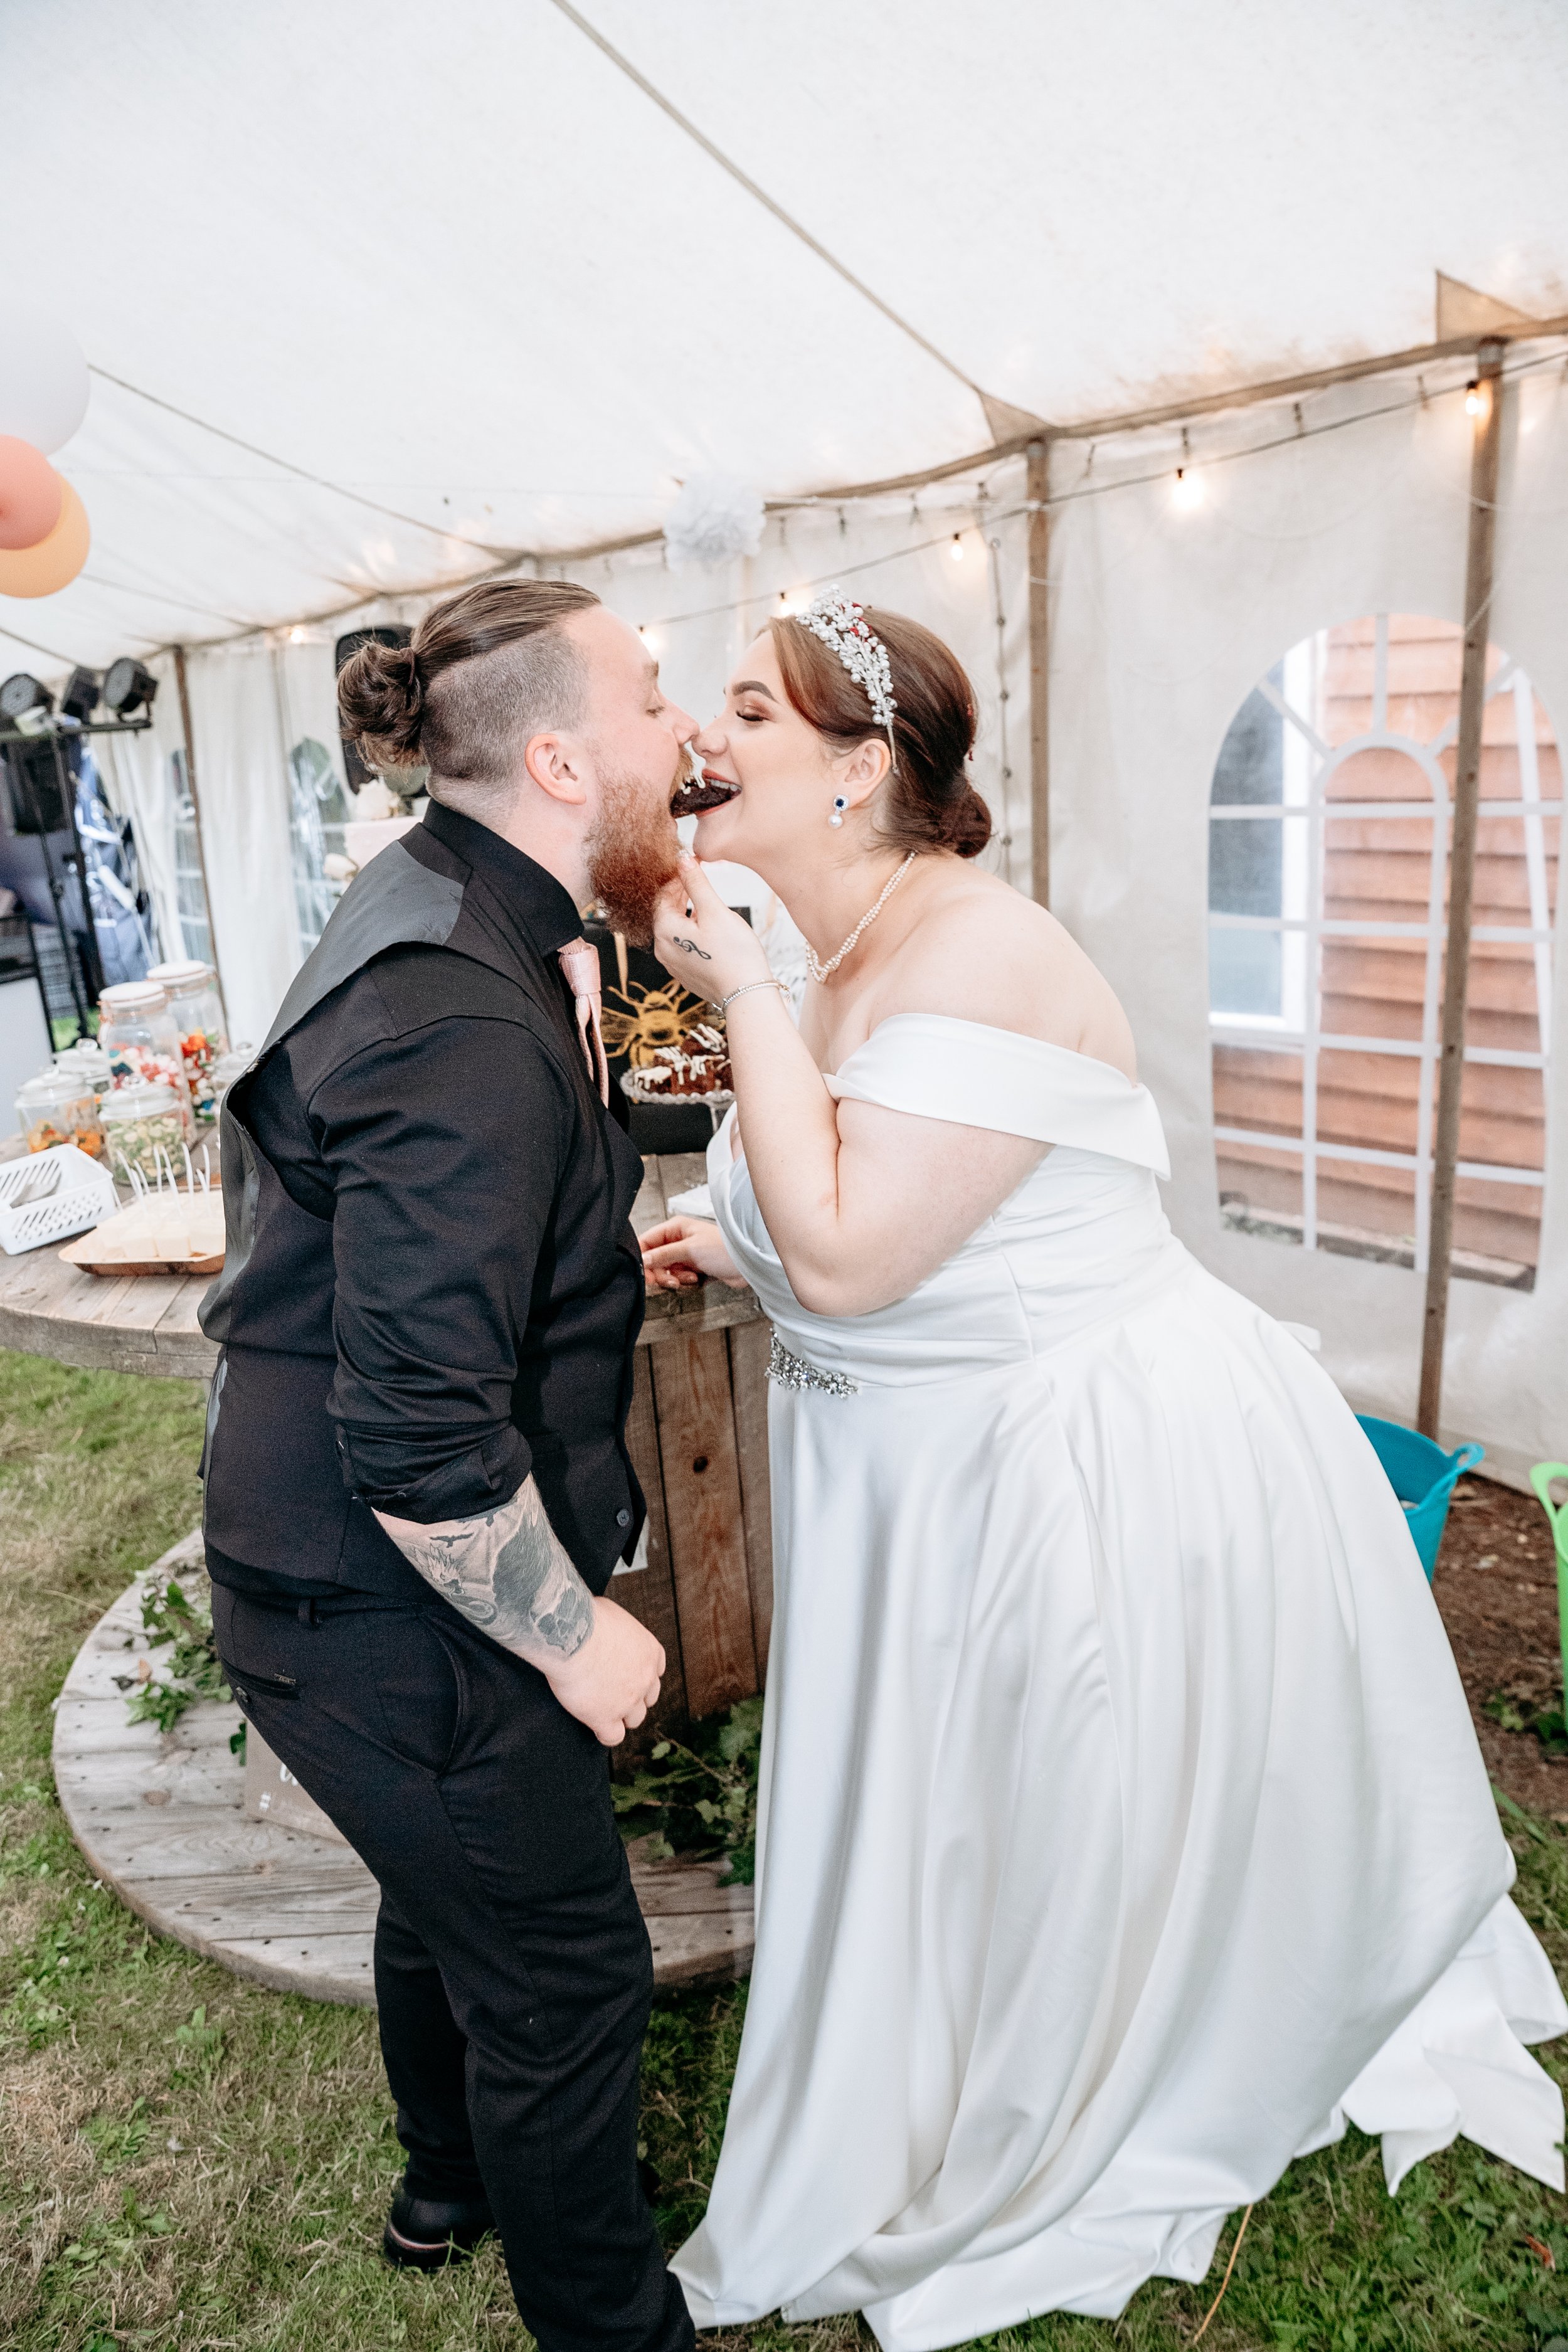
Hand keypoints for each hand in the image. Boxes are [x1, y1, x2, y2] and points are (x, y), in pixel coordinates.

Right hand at [544, 1595, 663, 1746]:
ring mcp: (628, 1701)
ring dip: (621, 1715)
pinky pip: (613, 1737)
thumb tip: (603, 1623)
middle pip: (647, 1698)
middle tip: (612, 1691)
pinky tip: (595, 1725)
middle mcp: (645, 1678)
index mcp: (650, 1651)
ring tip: (602, 1708)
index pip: (655, 1672)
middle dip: (633, 1697)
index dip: (640, 1675)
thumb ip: (616, 1627)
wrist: (573, 1635)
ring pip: (634, 1719)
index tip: (625, 1674)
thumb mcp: (611, 1614)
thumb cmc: (587, 1617)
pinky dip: (606, 1733)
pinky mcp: (605, 1718)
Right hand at [641, 1214, 747, 1290]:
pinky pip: (678, 1277)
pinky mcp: (693, 1267)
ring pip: (666, 1270)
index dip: (642, 1257)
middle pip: (654, 1259)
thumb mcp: (690, 1249)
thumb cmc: (724, 1248)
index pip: (647, 1241)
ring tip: (686, 1279)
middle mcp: (678, 1239)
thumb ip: (664, 1255)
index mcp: (675, 1228)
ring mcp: (686, 1254)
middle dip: (659, 1272)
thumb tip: (642, 1259)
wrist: (748, 1264)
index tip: (642, 1271)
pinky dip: (683, 1281)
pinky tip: (695, 1279)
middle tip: (667, 1280)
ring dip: (673, 1278)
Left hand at [652, 855, 771, 1001]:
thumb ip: (697, 883)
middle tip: (699, 879)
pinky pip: (682, 945)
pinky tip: (707, 927)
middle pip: (666, 912)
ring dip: (686, 912)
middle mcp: (662, 948)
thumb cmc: (734, 954)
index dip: (678, 877)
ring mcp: (673, 963)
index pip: (663, 895)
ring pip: (674, 929)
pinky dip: (691, 931)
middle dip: (681, 894)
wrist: (746, 993)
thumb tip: (682, 861)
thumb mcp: (715, 911)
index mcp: (664, 930)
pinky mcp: (686, 973)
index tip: (693, 866)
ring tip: (705, 902)